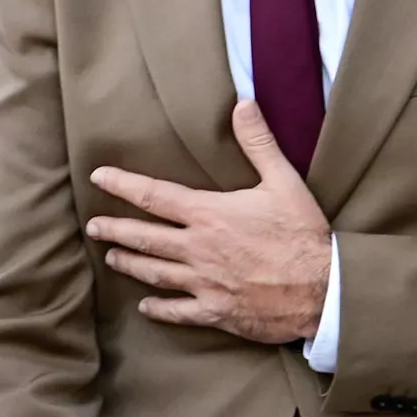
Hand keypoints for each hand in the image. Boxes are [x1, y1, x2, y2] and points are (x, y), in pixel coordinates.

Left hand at [85, 100, 331, 345]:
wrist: (323, 290)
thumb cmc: (303, 234)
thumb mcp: (283, 181)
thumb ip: (258, 142)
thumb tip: (242, 104)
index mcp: (209, 214)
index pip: (154, 195)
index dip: (122, 184)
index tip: (98, 177)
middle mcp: (198, 249)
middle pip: (144, 237)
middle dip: (115, 229)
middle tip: (93, 227)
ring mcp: (204, 283)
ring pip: (154, 273)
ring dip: (130, 264)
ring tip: (111, 258)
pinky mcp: (216, 311)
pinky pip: (179, 312)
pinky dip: (159, 308)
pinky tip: (145, 306)